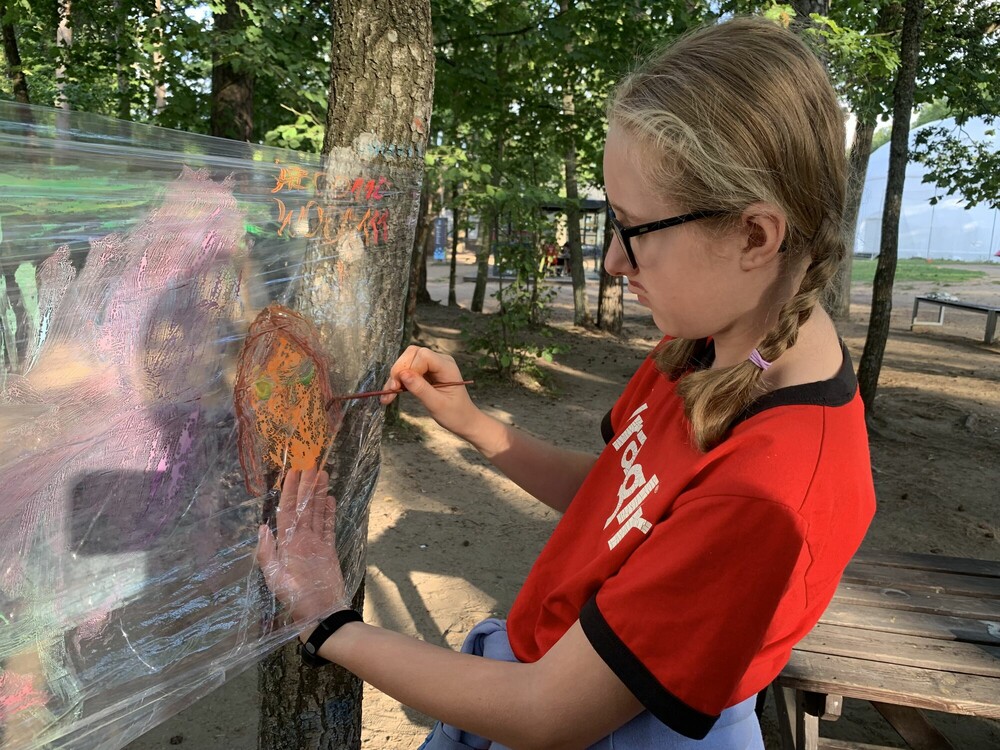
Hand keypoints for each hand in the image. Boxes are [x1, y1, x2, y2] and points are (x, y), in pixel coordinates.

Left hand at [255, 469, 347, 633]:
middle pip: (303, 508)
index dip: (289, 492)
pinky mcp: (328, 550)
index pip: (287, 511)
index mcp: (285, 544)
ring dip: (318, 495)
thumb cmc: (296, 600)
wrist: (320, 615)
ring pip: (316, 514)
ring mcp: (315, 544)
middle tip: (311, 465)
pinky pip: (328, 527)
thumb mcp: (275, 579)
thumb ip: (267, 554)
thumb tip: (262, 528)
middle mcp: (300, 540)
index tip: (293, 473)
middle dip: (306, 487)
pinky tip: (330, 499)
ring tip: (323, 475)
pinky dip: (329, 513)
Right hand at [380, 345, 479, 437]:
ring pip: (407, 361)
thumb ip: (421, 389)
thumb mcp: (437, 405)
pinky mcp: (426, 372)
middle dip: (399, 371)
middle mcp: (440, 361)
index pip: (423, 355)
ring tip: (388, 396)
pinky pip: (408, 370)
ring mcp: (432, 365)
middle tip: (391, 391)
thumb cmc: (455, 414)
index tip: (400, 387)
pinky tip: (390, 395)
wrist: (464, 421)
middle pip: (412, 354)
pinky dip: (399, 381)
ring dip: (395, 377)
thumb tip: (402, 374)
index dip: (409, 368)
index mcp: (447, 366)